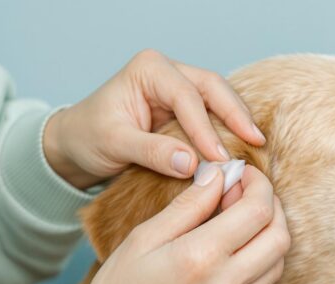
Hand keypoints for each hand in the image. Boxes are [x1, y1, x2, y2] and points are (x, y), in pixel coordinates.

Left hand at [42, 50, 265, 188]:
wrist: (78, 144)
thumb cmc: (89, 137)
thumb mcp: (115, 144)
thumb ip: (152, 152)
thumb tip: (192, 164)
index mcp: (148, 69)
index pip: (186, 96)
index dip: (205, 128)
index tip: (219, 158)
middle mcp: (168, 72)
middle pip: (212, 87)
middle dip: (235, 114)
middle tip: (255, 141)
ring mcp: (179, 87)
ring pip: (219, 97)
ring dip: (238, 120)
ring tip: (256, 145)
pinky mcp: (186, 107)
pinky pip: (214, 113)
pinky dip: (230, 128)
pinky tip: (244, 146)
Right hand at [46, 166, 289, 283]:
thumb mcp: (144, 238)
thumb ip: (188, 206)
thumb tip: (218, 177)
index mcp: (202, 258)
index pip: (257, 211)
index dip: (258, 184)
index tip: (242, 173)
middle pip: (280, 237)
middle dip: (271, 207)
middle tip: (246, 193)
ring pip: (278, 263)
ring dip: (269, 235)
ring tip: (241, 220)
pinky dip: (261, 261)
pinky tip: (236, 250)